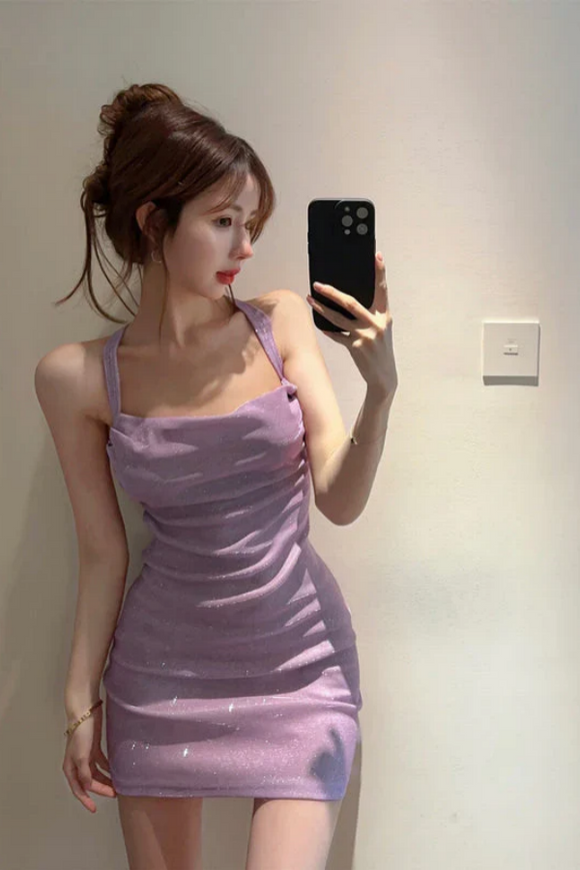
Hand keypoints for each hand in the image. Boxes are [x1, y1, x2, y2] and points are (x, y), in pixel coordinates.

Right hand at [62, 703, 116, 812]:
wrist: (86, 712)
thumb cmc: (81, 734)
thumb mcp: (81, 756)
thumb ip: (84, 773)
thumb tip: (89, 787)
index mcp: (70, 767)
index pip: (79, 789)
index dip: (86, 800)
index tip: (94, 809)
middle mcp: (77, 764)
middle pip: (89, 782)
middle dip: (101, 789)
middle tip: (115, 794)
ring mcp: (86, 756)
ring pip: (96, 773)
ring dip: (106, 780)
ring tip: (117, 786)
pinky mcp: (94, 748)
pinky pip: (102, 763)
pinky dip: (108, 768)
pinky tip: (116, 772)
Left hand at [307, 252, 397, 398]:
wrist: (384, 376)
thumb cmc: (380, 349)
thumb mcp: (381, 329)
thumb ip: (369, 314)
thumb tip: (346, 300)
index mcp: (384, 316)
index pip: (382, 289)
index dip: (380, 272)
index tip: (377, 256)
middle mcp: (376, 324)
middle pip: (351, 302)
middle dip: (332, 292)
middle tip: (318, 284)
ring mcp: (365, 336)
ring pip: (338, 318)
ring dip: (322, 309)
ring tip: (310, 300)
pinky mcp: (355, 347)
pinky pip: (337, 335)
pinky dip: (328, 330)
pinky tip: (320, 325)